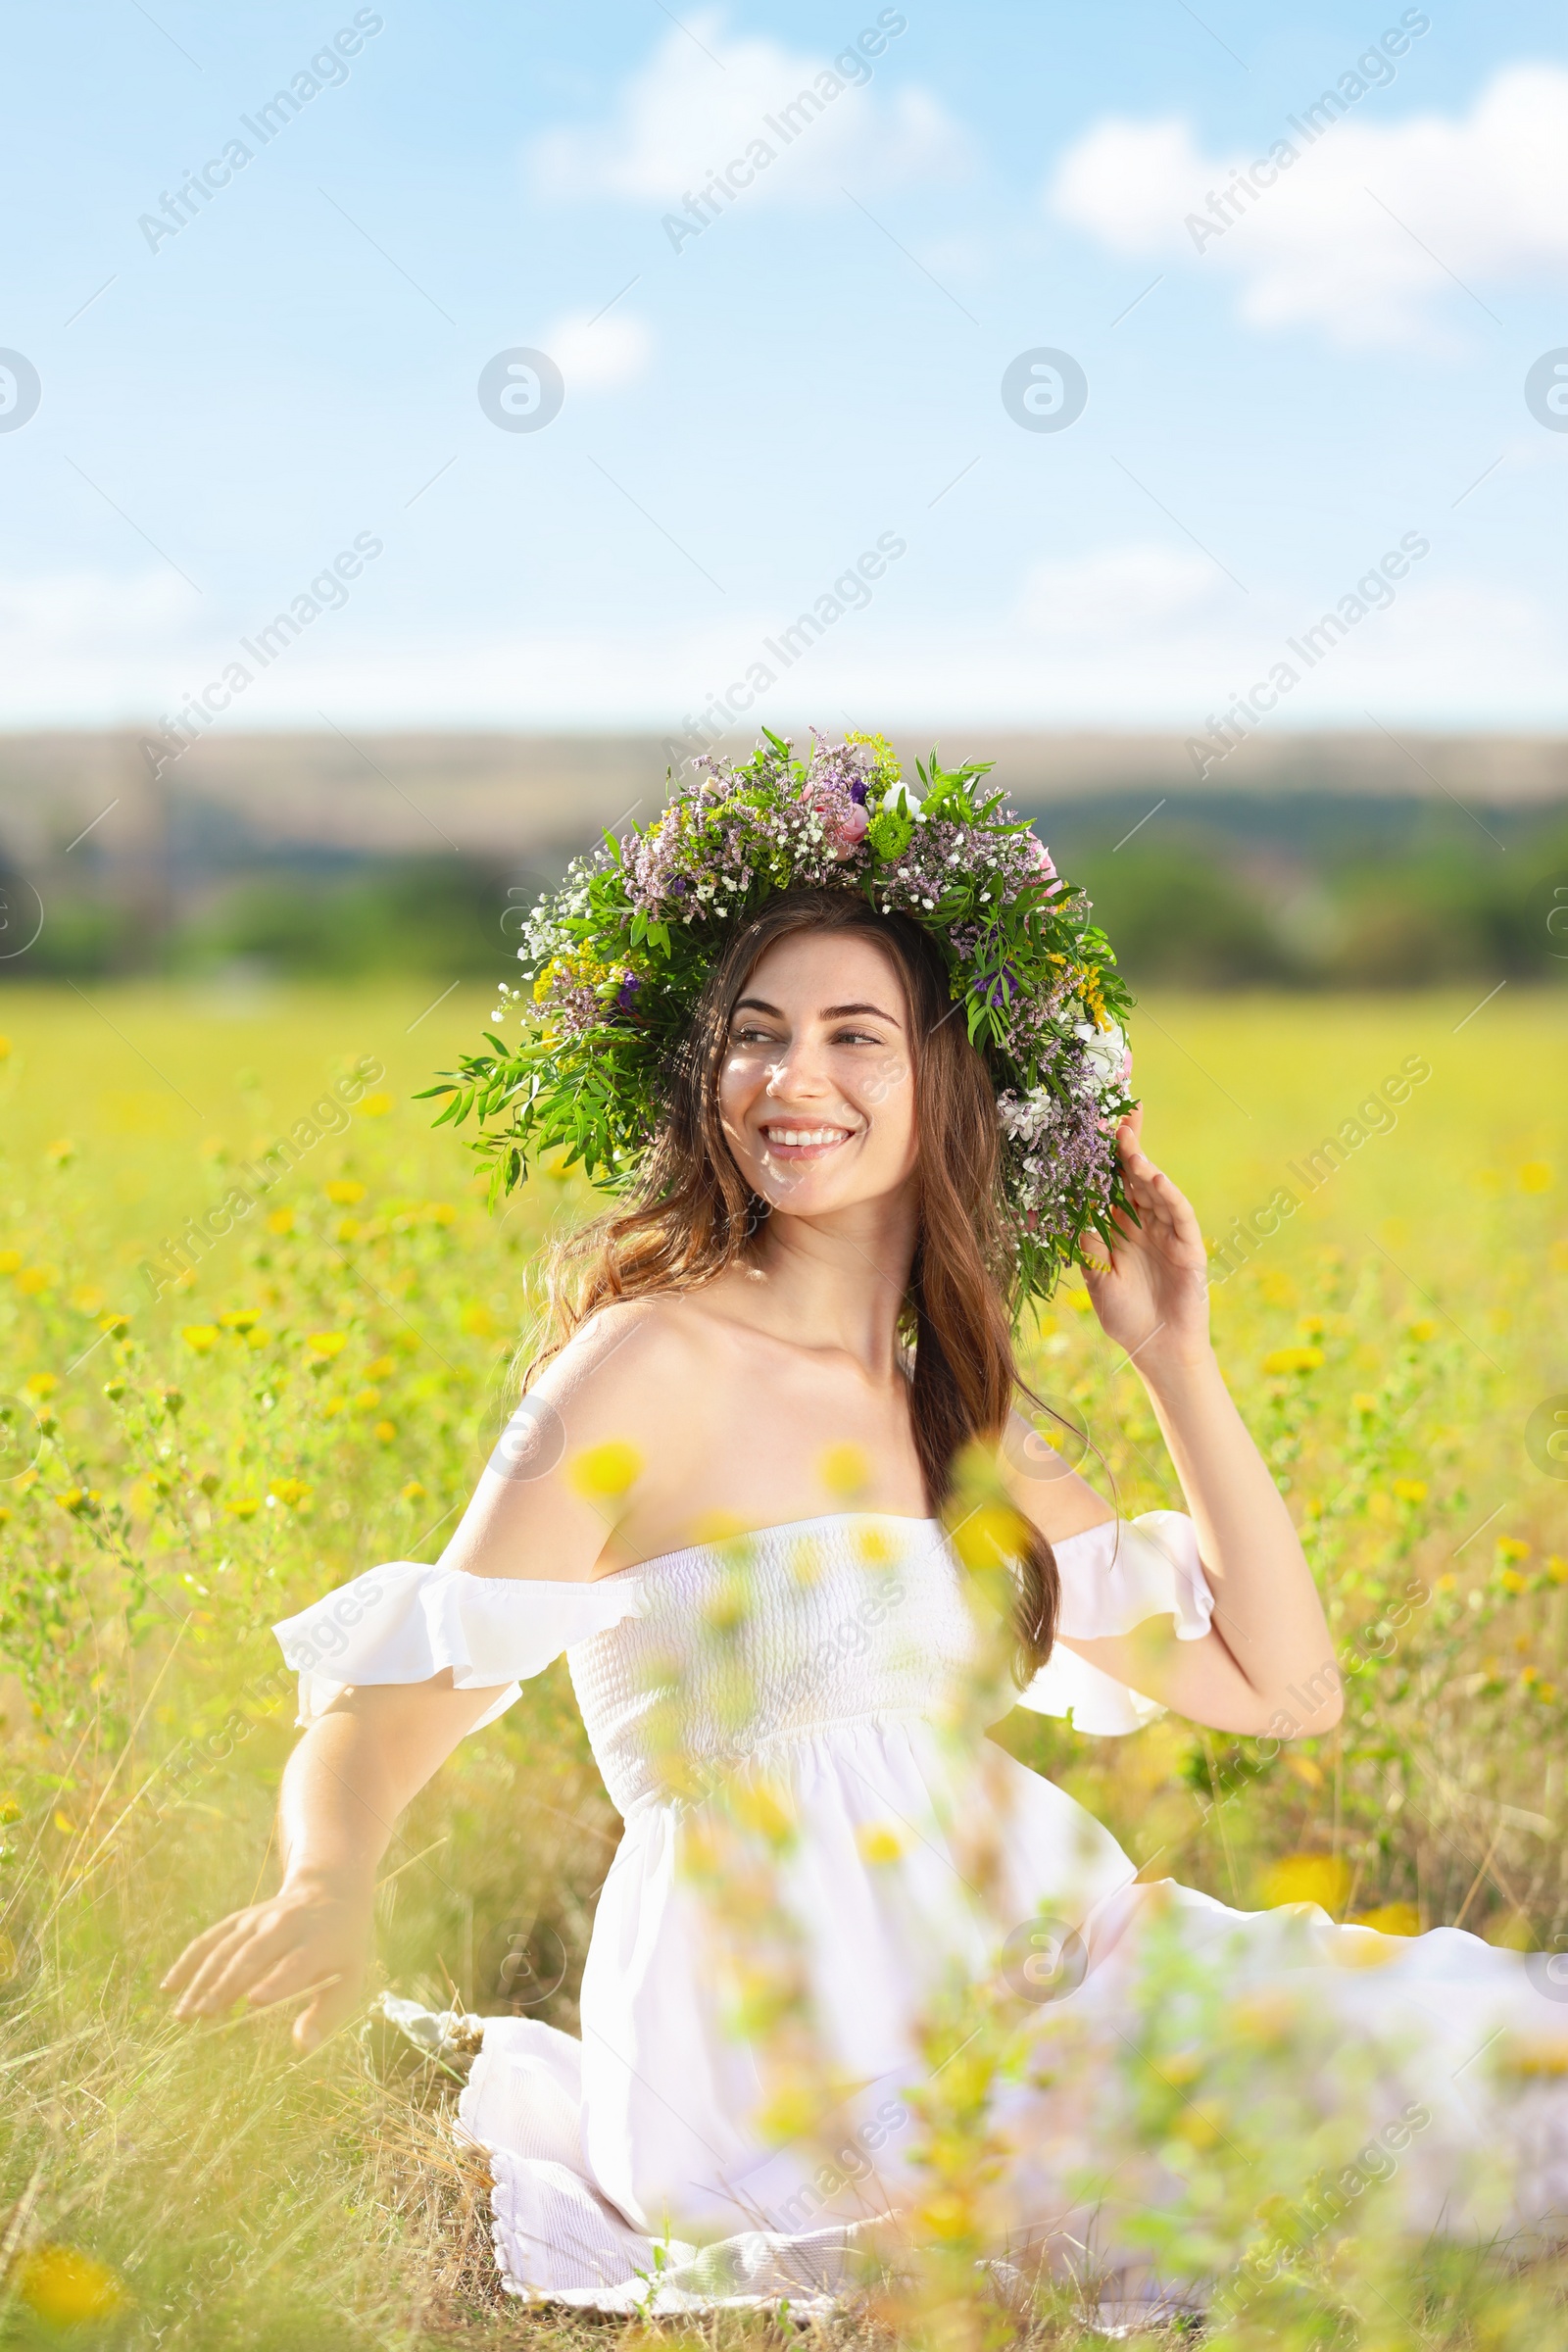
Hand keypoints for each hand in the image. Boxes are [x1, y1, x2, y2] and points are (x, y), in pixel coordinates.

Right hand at [162, 1879, 372, 2052]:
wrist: (329, 1894)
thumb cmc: (340, 1951)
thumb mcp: (349, 1979)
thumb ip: (327, 2014)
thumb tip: (302, 2046)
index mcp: (318, 1942)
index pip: (296, 1963)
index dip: (276, 1981)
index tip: (254, 2001)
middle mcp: (285, 1925)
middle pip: (253, 1954)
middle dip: (227, 1983)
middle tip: (205, 2016)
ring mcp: (259, 1919)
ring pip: (226, 1947)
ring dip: (203, 1980)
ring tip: (185, 2015)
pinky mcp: (240, 1919)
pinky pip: (210, 1939)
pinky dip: (188, 1961)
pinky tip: (169, 1987)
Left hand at [1080, 1110, 1210, 1374]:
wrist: (1157, 1349)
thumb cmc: (1124, 1315)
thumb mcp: (1096, 1275)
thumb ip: (1086, 1242)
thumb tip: (1062, 1206)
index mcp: (1120, 1226)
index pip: (1112, 1182)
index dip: (1105, 1156)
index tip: (1095, 1125)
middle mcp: (1145, 1222)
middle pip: (1135, 1176)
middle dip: (1127, 1146)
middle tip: (1118, 1114)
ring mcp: (1168, 1231)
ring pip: (1156, 1189)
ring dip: (1142, 1165)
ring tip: (1127, 1141)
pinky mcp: (1189, 1246)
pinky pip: (1178, 1214)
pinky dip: (1168, 1194)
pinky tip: (1154, 1177)